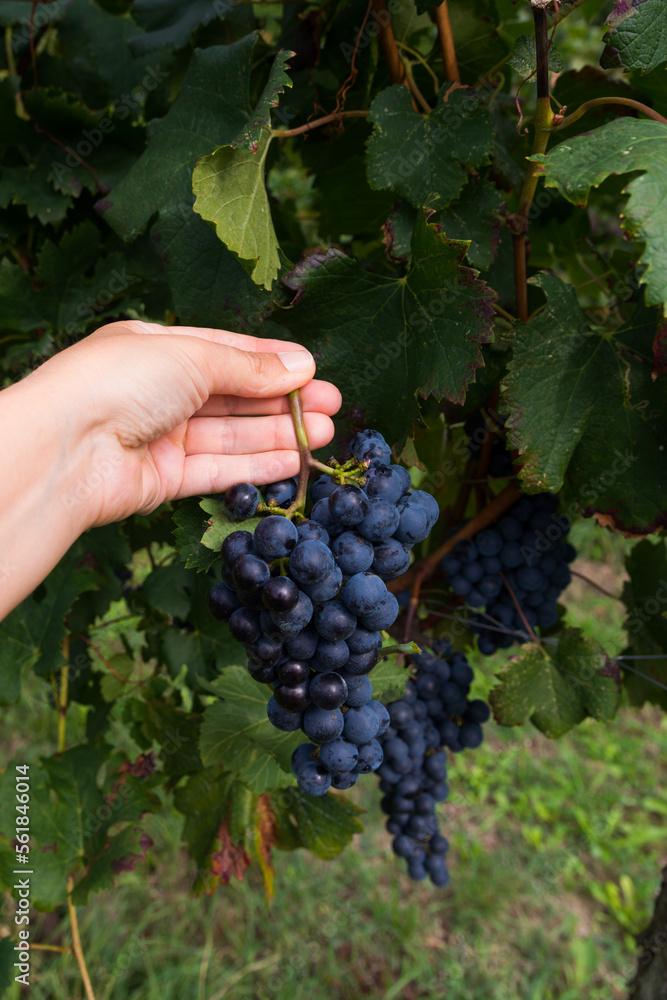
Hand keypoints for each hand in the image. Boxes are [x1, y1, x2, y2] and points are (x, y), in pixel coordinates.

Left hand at [26, 320, 340, 527]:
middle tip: (333, 405)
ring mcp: (160, 437)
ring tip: (325, 434)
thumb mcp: (192, 356)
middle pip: (234, 397)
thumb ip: (248, 367)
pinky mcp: (163, 479)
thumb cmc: (117, 383)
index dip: (272, 362)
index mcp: (156, 349)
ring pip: (232, 435)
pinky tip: (294, 460)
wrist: (65, 449)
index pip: (226, 353)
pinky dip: (256, 465)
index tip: (313, 370)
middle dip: (284, 401)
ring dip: (279, 434)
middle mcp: (159, 392)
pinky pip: (219, 470)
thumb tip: (299, 366)